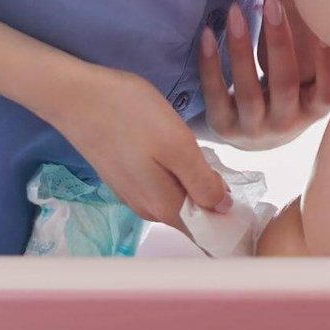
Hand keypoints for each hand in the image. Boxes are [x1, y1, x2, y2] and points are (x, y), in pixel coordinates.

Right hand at [47, 63, 233, 231]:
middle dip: (219, 206)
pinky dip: (182, 178)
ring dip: (200, 189)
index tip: (253, 211)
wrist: (76, 95)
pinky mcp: (126, 175)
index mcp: (164, 207)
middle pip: (194, 217)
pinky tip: (190, 158)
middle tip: (244, 181)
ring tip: (221, 167)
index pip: (205, 233)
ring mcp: (134, 192)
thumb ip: (201, 182)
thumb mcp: (176, 145)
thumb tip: (224, 209)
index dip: (230, 226)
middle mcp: (148, 208)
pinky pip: (164, 186)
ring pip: (179, 199)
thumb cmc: (130, 115)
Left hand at [196, 0, 329, 150]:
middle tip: (274, 0)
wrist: (260, 137)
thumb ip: (324, 49)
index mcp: (315, 110)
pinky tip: (209, 33)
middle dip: (279, 40)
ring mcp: (255, 129)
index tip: (325, 25)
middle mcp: (288, 124)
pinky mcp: (224, 129)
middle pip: (285, 82)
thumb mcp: (313, 80)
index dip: (329, 62)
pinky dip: (210, 63)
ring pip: (248, 89)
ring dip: (241, 47)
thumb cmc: (293, 94)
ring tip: (235, 9)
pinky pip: (215, 94)